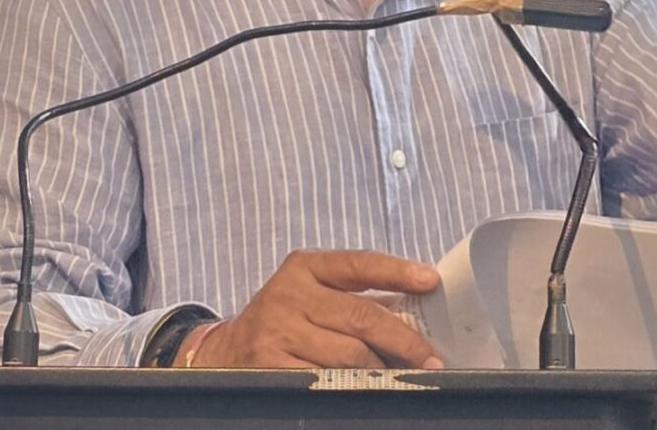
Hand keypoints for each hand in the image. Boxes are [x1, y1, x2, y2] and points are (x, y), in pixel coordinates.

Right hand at [175, 248, 442, 368]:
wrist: (223, 354)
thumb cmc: (285, 320)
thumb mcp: (311, 294)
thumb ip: (354, 296)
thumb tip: (414, 308)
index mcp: (305, 267)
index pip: (359, 264)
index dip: (398, 270)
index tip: (431, 281)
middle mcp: (291, 294)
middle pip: (362, 316)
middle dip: (404, 340)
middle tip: (432, 359)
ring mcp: (279, 331)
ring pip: (350, 355)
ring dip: (384, 370)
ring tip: (407, 378)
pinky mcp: (272, 368)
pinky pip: (327, 382)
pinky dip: (355, 389)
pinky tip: (371, 391)